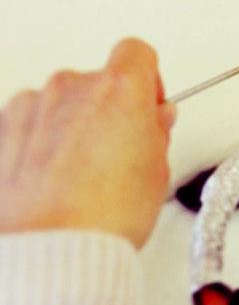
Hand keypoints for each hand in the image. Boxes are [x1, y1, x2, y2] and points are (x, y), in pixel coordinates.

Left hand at [0, 39, 175, 247]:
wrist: (51, 251)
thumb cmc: (103, 215)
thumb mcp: (158, 171)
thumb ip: (156, 133)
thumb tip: (154, 122)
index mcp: (119, 88)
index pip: (137, 53)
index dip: (148, 79)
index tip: (149, 105)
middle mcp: (71, 87)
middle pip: (97, 81)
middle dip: (109, 109)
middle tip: (120, 149)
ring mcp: (30, 108)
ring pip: (60, 103)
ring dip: (71, 125)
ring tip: (81, 173)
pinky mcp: (0, 132)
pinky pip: (27, 125)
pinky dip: (39, 144)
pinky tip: (53, 180)